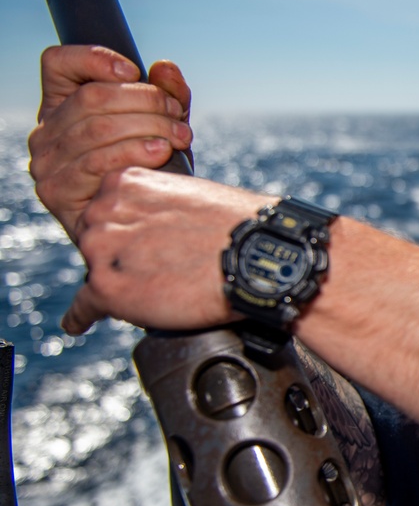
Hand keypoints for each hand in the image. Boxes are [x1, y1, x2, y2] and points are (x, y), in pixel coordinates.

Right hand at [28, 45, 193, 239]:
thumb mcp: (164, 129)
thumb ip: (167, 96)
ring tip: (180, 136)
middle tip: (178, 116)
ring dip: (148, 127)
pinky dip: (134, 153)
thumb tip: (166, 68)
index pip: (58, 64)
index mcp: (63, 107)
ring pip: (98, 128)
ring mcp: (47, 163)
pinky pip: (96, 162)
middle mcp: (47, 133)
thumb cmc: (154, 175)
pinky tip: (161, 153)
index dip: (94, 58)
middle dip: (145, 101)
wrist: (149, 231)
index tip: (133, 72)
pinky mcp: (57, 192)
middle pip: (91, 97)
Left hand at [65, 167, 269, 334]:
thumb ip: (160, 207)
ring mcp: (101, 250)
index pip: (109, 211)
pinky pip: (84, 306)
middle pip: (97, 240)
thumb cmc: (237, 225)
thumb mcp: (189, 193)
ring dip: (116, 283)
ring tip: (149, 292)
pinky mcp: (107, 288)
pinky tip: (79, 323)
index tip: (150, 244)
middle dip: (120, 254)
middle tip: (156, 268)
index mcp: (124, 182)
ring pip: (96, 272)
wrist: (252, 257)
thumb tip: (156, 231)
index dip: (131, 231)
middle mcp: (103, 211)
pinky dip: (81, 316)